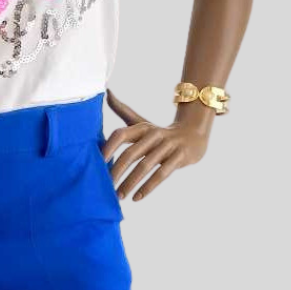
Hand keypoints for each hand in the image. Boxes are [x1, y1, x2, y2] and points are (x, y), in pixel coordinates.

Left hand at [102, 86, 210, 201]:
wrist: (194, 134)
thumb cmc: (159, 133)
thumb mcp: (141, 121)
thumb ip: (122, 110)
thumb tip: (106, 91)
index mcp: (142, 127)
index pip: (120, 134)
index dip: (108, 148)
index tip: (96, 163)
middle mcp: (154, 134)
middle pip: (131, 153)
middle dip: (116, 171)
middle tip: (105, 187)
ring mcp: (168, 146)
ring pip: (145, 166)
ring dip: (130, 183)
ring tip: (119, 196)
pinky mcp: (180, 157)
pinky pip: (162, 174)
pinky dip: (148, 187)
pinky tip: (137, 198)